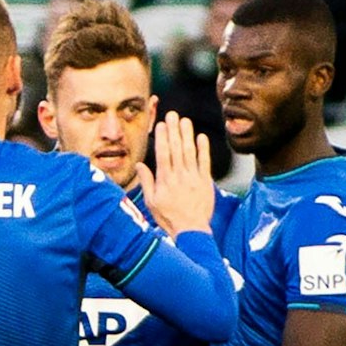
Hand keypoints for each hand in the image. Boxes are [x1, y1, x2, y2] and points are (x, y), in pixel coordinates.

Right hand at [139, 113, 213, 235]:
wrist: (191, 230)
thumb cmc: (169, 218)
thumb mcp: (151, 202)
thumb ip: (147, 182)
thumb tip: (140, 165)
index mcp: (165, 181)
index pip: (163, 154)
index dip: (163, 137)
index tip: (161, 124)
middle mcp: (179, 176)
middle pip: (176, 148)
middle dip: (174, 130)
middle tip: (172, 115)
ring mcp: (194, 177)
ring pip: (190, 152)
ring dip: (187, 134)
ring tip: (185, 120)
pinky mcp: (205, 181)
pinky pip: (204, 162)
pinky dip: (203, 149)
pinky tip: (201, 137)